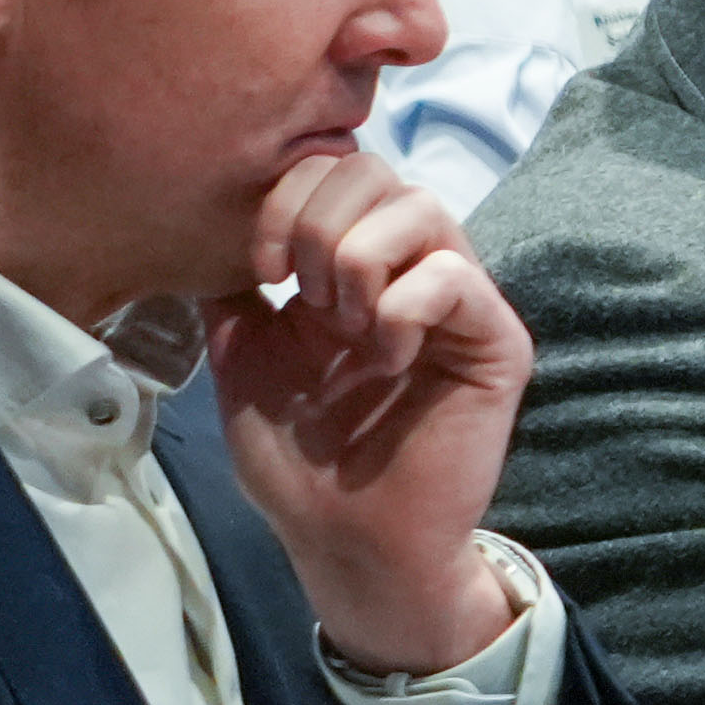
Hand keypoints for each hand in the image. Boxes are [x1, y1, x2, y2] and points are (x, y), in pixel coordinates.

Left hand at [204, 149, 529, 675]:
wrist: (344, 536)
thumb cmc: (298, 457)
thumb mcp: (241, 355)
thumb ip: (233, 288)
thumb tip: (209, 229)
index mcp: (349, 266)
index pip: (332, 169)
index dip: (282, 200)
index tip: (256, 271)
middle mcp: (408, 270)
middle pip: (376, 170)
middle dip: (316, 223)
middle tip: (300, 298)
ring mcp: (456, 302)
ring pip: (421, 208)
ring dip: (359, 258)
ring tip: (341, 325)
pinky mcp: (495, 342)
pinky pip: (454, 277)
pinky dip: (401, 307)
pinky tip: (382, 358)